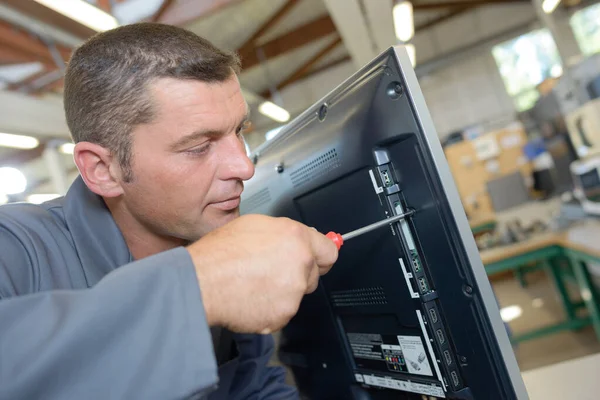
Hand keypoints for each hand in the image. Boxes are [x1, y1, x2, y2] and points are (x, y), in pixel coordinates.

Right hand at [187, 214, 337, 333]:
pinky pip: (282, 312)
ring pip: (296, 294)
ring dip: (282, 292)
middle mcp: (301, 264)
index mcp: (296, 238)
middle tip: (271, 271)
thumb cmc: (220, 252)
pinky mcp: (283, 315)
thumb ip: (284, 233)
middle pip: (314, 275)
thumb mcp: (254, 225)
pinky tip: (250, 297)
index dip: (321, 256)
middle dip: (298, 274)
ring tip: (254, 283)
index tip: (317, 260)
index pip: (329, 251)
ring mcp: (293, 293)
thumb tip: (299, 239)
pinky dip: (270, 308)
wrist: (201, 281)